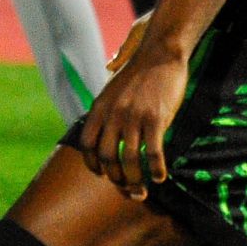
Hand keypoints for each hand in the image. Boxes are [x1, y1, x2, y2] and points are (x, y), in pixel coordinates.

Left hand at [77, 18, 187, 198]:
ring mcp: (133, 117)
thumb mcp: (111, 91)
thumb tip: (102, 131)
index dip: (92, 163)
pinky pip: (154, 152)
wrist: (159, 55)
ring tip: (142, 190)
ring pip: (129, 159)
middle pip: (106, 156)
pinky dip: (156, 169)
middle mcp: (112, 114)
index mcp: (98, 108)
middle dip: (115, 177)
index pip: (86, 143)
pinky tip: (160, 177)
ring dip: (135, 179)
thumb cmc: (137, 75)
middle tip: (126, 188)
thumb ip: (105, 111)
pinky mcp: (156, 119)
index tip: (102, 174)